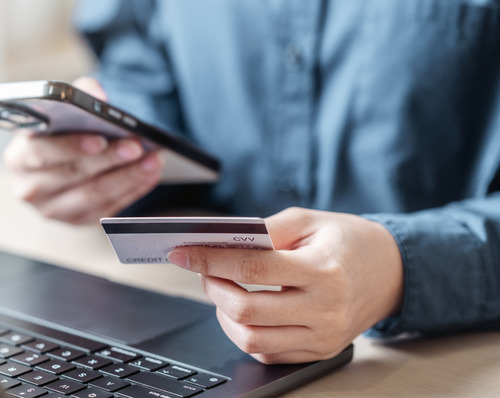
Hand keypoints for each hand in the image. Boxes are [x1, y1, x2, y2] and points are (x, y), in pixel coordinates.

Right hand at [2, 77, 163, 224]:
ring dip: (127, 177)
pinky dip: (131, 191)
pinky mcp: (76, 221)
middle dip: (109, 160)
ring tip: (152, 160)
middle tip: (137, 146)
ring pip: (93, 195)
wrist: (61, 160)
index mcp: (19, 156)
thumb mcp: (63, 109)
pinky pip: (107, 209)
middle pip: (73, 174)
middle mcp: (30, 187)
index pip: (41, 152)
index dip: (71, 146)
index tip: (100, 138)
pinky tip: (149, 175)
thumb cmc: (60, 132)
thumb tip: (99, 96)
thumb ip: (79, 94)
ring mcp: (52, 209)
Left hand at [166, 207, 402, 363]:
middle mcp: (325, 309)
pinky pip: (268, 352)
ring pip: (252, 339)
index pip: (253, 267)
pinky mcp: (319, 353)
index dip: (210, 260)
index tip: (182, 253)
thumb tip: (220, 240)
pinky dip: (244, 332)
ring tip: (221, 289)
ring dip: (223, 314)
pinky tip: (243, 310)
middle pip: (246, 310)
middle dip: (212, 288)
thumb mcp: (309, 220)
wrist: (392, 273)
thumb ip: (266, 229)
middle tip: (203, 270)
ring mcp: (323, 337)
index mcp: (323, 270)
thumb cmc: (347, 241)